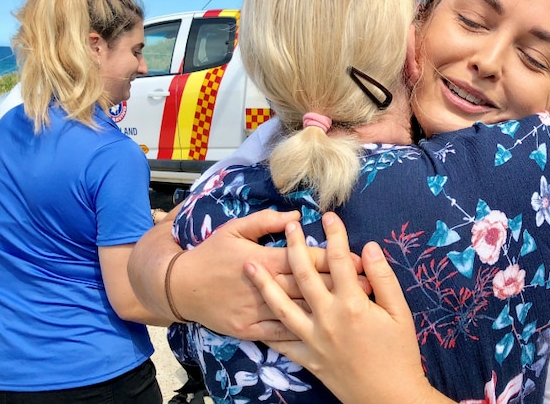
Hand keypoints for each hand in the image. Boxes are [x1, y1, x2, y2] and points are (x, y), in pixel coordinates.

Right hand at [171, 209, 369, 340]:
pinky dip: (303, 333)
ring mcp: (256, 311)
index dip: (334, 259)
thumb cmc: (211, 253)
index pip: (306, 259)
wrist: (180, 287)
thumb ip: (267, 220)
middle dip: (340, 286)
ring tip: (356, 309)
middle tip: (368, 285)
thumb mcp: (235, 228)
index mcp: (264, 259)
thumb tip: (295, 215)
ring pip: (299, 311)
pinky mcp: (249, 330)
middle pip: (309, 286)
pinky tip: (324, 333)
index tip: (358, 260)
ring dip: (328, 309)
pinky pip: (280, 334)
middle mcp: (264, 286)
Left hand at [245, 213, 453, 403]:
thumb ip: (384, 278)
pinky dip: (268, 326)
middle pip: (304, 275)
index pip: (339, 259)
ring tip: (249, 264)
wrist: (388, 397)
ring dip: (264, 283)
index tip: (328, 216)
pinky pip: (281, 341)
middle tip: (289, 226)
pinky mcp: (307, 358)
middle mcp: (327, 317)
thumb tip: (370, 248)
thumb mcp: (401, 313)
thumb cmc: (400, 354)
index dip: (334, 234)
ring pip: (282, 305)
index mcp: (353, 303)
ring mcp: (313, 339)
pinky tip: (257, 312)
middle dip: (295, 246)